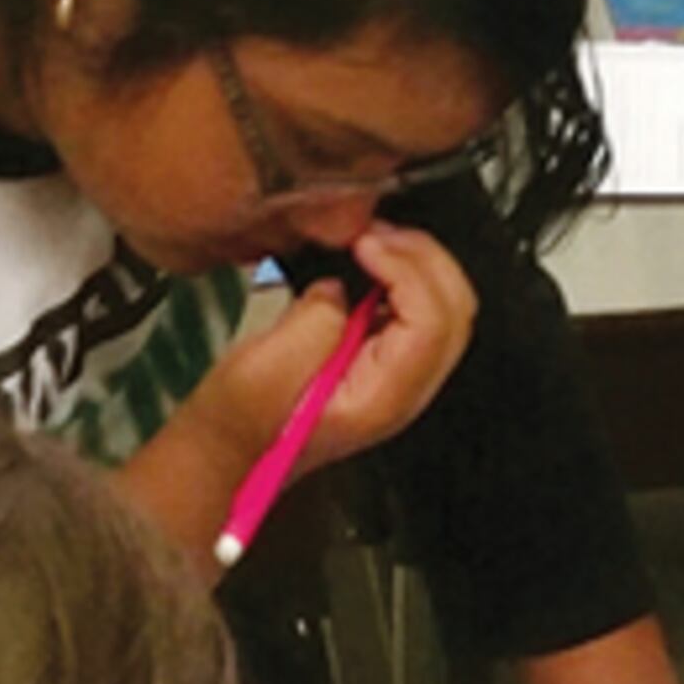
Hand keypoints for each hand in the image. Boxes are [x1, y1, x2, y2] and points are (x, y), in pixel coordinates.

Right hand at [192, 226, 479, 474]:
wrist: (228, 450)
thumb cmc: (240, 424)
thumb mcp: (263, 372)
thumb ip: (313, 323)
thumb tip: (339, 288)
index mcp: (383, 398)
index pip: (431, 323)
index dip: (406, 270)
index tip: (366, 243)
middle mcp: (404, 390)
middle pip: (455, 312)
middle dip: (422, 259)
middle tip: (376, 233)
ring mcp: (400, 376)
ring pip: (445, 309)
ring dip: (415, 264)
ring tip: (371, 240)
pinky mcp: (383, 361)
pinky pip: (418, 311)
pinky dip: (402, 277)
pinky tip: (368, 261)